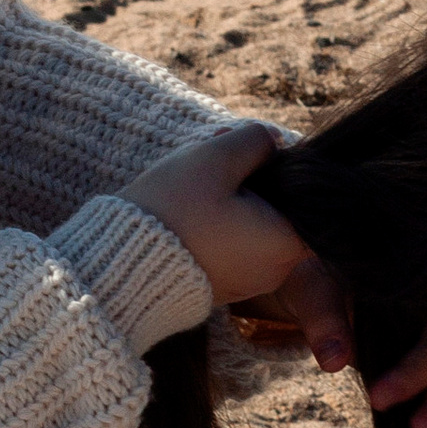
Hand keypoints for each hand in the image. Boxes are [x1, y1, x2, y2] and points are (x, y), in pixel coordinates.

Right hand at [123, 126, 351, 366]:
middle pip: (278, 206)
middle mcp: (276, 271)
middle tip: (213, 156)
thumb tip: (275, 142)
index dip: (277, 166)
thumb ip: (256, 141)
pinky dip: (217, 221)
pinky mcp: (223, 286)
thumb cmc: (174, 210)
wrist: (120, 265)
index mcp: (287, 243)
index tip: (246, 154)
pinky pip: (232, 243)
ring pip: (254, 222)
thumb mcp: (217, 157)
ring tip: (193, 180)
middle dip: (250, 177)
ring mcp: (249, 282)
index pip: (306, 196)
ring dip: (230, 196)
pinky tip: (187, 207)